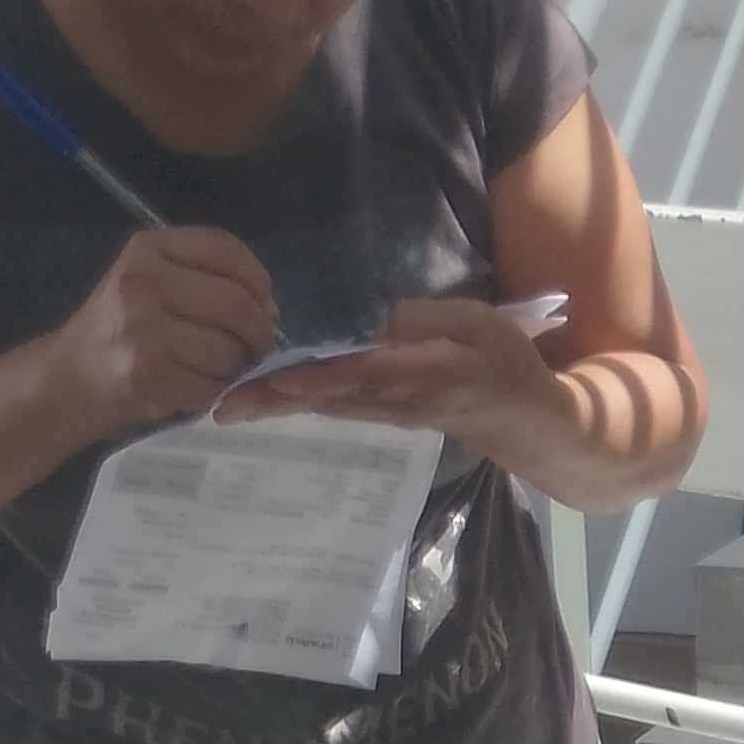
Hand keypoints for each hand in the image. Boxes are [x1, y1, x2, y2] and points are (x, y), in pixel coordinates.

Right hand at [47, 226, 279, 439]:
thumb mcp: (150, 277)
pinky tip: (204, 385)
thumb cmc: (120, 326)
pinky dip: (219, 391)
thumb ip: (203, 276)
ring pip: (229, 350)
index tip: (263, 303)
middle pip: (237, 304)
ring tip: (226, 367)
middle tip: (256, 346)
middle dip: (259, 332)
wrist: (70, 376)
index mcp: (149, 248)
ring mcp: (143, 331)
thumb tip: (267, 305)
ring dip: (240, 366)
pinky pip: (213, 385)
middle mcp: (143, 282)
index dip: (259, 280)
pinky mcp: (149, 376)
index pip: (227, 251)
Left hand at [216, 295, 564, 460]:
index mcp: (418, 376)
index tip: (276, 379)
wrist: (525, 424)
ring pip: (320, 407)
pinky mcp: (380, 413)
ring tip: (223, 406)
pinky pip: (330, 407)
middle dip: (272, 402)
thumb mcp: (483, 328)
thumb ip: (431, 319)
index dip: (317, 377)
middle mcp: (392, 401)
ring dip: (273, 407)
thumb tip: (379, 319)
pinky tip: (260, 398)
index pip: (359, 374)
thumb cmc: (508, 368)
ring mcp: (384, 412)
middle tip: (219, 409)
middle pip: (323, 399)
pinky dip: (294, 403)